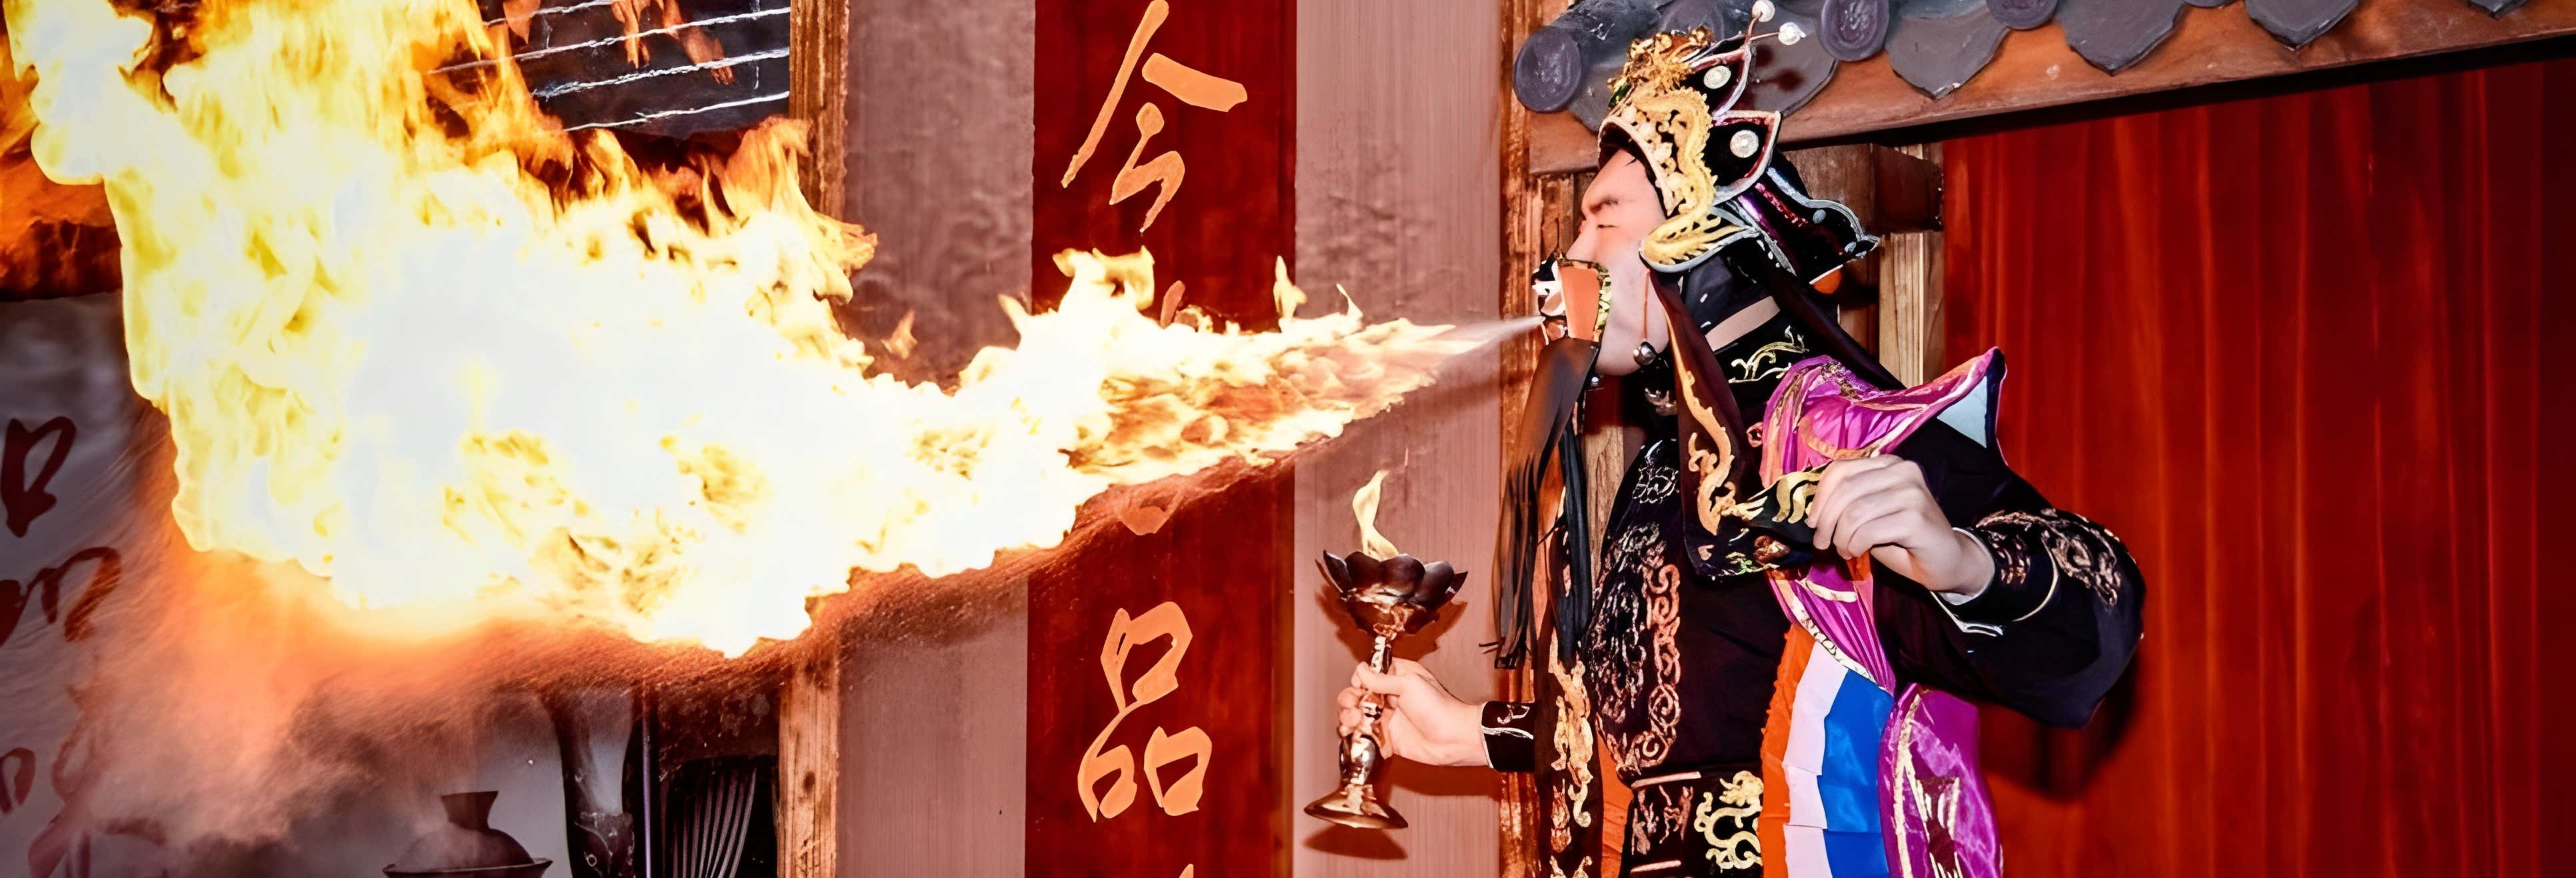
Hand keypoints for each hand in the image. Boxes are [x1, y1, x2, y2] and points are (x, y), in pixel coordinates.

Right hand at [1334, 659, 1487, 767]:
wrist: (1453, 739)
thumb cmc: (1438, 707)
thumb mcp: (1409, 684)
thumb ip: (1381, 679)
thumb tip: (1360, 668)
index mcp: (1396, 676)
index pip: (1367, 674)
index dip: (1358, 680)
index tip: (1360, 687)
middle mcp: (1389, 696)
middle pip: (1356, 695)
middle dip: (1348, 700)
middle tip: (1352, 707)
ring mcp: (1387, 717)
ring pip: (1357, 715)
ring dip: (1349, 718)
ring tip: (1354, 722)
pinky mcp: (1387, 737)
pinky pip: (1365, 735)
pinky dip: (1357, 735)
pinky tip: (1359, 735)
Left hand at [1806, 456, 1993, 596]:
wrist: (1946, 561)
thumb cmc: (1903, 538)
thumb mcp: (1869, 514)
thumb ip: (1847, 503)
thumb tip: (1813, 510)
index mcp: (1888, 463)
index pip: (1840, 469)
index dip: (1820, 497)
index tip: (1812, 522)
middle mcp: (1903, 470)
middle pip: (1845, 490)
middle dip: (1826, 521)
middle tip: (1822, 542)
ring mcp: (1912, 492)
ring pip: (1854, 512)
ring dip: (1841, 537)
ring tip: (1844, 550)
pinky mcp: (1916, 517)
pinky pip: (1868, 531)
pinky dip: (1855, 545)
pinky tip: (1856, 552)